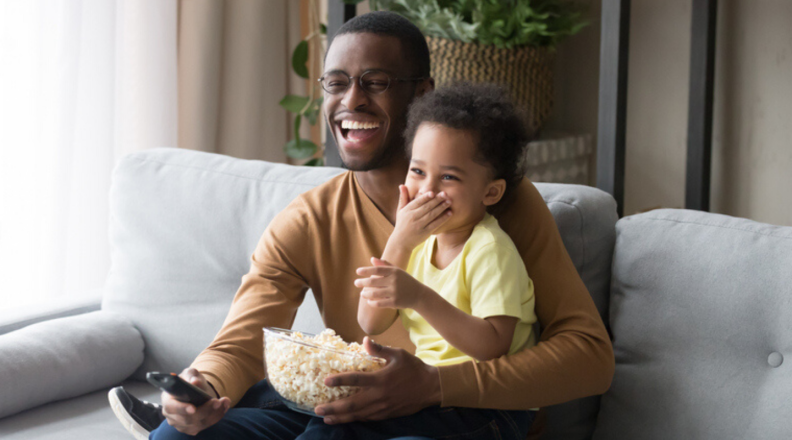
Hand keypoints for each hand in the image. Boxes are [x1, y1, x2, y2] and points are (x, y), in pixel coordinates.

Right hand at [161, 368, 231, 434]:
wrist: (195, 391)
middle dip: (205, 410)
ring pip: (199, 424)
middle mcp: (172, 416)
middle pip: (188, 419)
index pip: (171, 407)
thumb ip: (191, 375)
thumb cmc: (189, 381)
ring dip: (215, 413)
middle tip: (217, 401)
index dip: (181, 409)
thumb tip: (195, 382)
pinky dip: (217, 416)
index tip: (193, 408)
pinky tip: (224, 406)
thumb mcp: (190, 374)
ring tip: (224, 401)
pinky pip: (206, 425)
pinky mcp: (192, 428)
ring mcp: (181, 424)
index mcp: (167, 400)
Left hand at [314, 337, 440, 423]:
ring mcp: (382, 407)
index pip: (355, 380)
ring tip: (326, 419)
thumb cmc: (413, 368)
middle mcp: (379, 396)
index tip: (325, 381)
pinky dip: (355, 419)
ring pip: (358, 415)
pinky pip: (367, 418)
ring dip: (340, 417)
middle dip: (333, 408)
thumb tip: (365, 340)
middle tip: (318, 410)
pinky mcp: (386, 414)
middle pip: (351, 404)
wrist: (431, 388)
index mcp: (380, 379)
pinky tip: (346, 419)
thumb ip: (379, 349)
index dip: (339, 381)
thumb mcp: (398, 354)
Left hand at [355, 257, 432, 309]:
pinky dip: (372, 302)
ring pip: (374, 294)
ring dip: (365, 294)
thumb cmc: (405, 281)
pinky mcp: (395, 302)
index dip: (366, 270)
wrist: (418, 294)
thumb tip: (372, 259)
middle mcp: (394, 281)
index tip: (357, 271)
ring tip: (362, 293)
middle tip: (356, 283)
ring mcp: (394, 292)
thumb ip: (385, 265)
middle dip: (362, 282)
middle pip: (373, 282)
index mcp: (394, 271)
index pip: (377, 270)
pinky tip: (369, 301)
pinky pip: (379, 303)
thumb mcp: (397, 271)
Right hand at [391, 185, 451, 250]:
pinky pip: (436, 224)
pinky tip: (449, 213)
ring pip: (432, 215)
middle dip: (437, 200)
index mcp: (407, 210)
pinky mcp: (426, 232)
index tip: (433, 192)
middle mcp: (413, 217)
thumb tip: (402, 185)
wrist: (401, 242)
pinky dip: (443, 218)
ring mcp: (420, 225)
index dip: (425, 197)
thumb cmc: (402, 223)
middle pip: (427, 207)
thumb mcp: (400, 210)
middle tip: (445, 194)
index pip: (417, 202)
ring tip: (449, 201)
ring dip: (442, 207)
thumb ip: (403, 197)